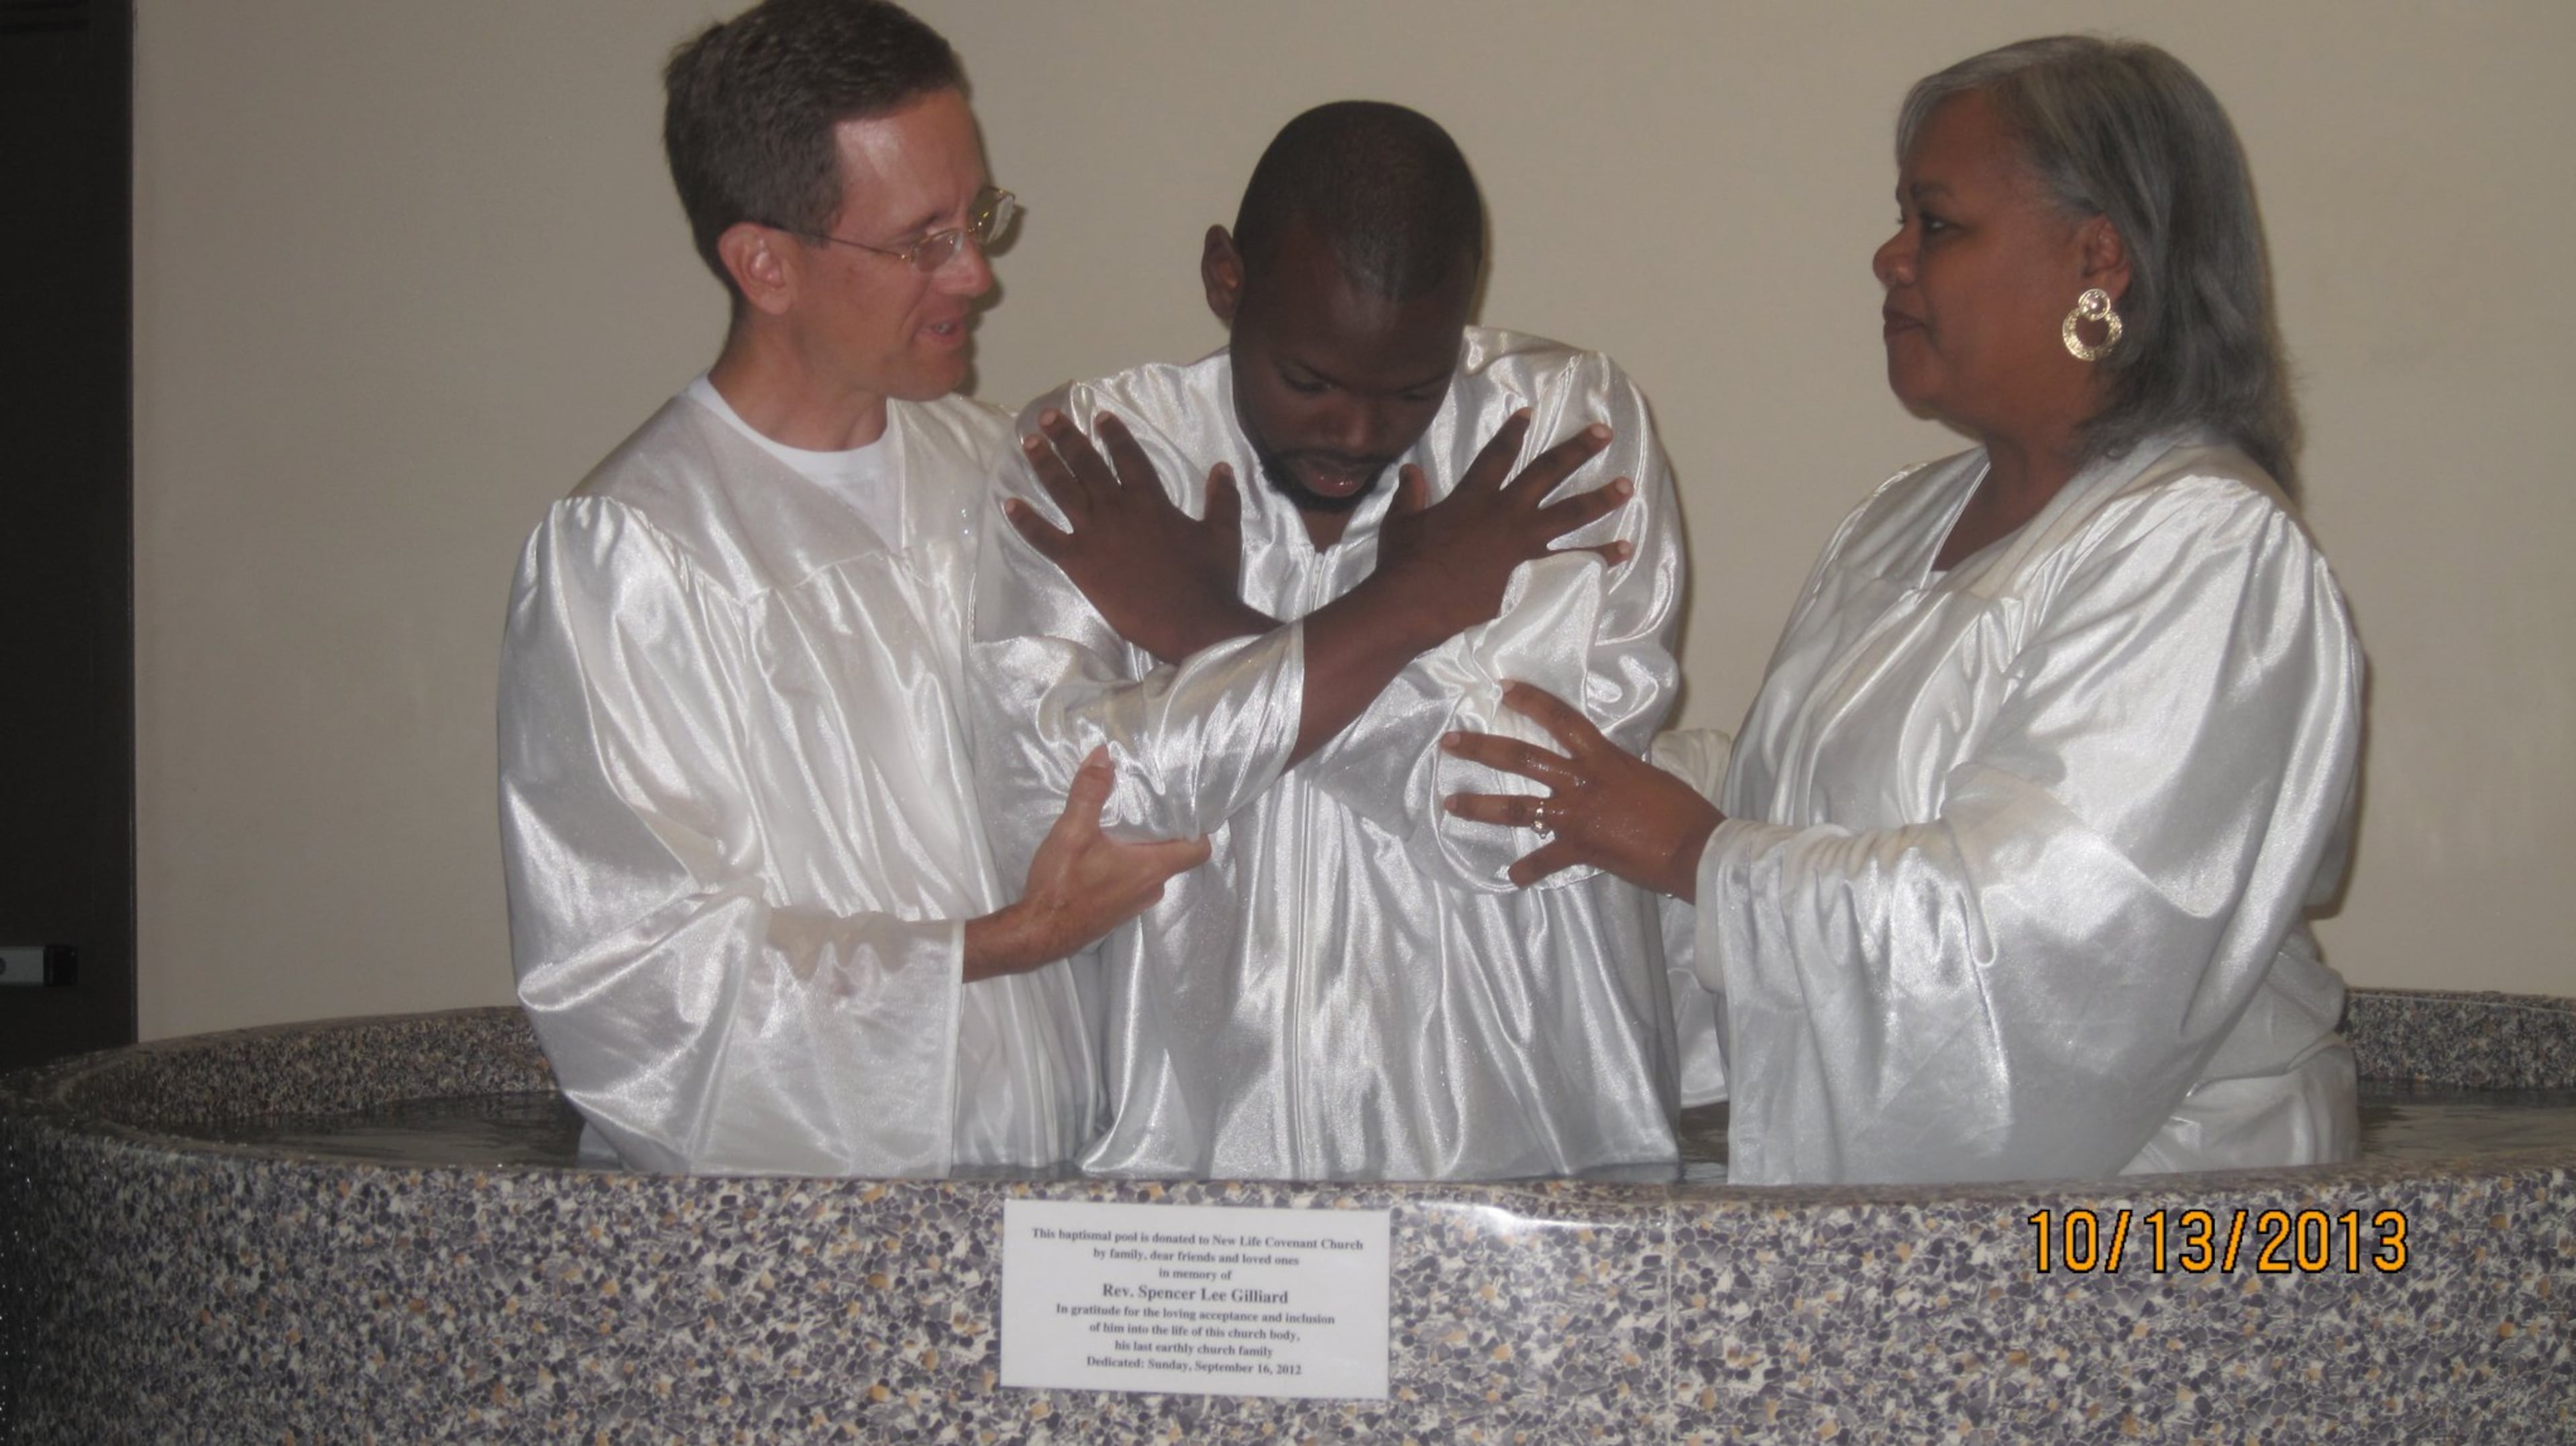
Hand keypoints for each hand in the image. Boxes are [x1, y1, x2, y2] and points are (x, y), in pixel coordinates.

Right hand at [964, 747, 1210, 978]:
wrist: (1039, 932)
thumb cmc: (1061, 885)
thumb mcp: (1072, 832)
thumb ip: (1090, 793)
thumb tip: (1104, 755)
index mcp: (1151, 868)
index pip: (1199, 850)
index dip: (1198, 828)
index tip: (1185, 808)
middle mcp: (1151, 888)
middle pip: (1175, 857)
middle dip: (1165, 833)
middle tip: (1149, 807)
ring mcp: (1135, 904)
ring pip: (1153, 871)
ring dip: (1143, 851)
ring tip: (1125, 827)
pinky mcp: (1118, 912)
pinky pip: (1135, 884)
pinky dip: (1128, 868)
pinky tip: (1105, 854)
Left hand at [1003, 409, 1266, 664]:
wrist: (1190, 621)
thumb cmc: (1210, 579)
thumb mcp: (1224, 533)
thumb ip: (1222, 498)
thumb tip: (1223, 467)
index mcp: (1150, 499)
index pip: (1127, 456)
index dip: (1113, 434)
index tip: (1099, 416)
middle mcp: (1117, 509)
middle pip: (1086, 464)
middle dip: (1066, 437)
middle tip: (1046, 417)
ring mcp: (1093, 535)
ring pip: (1062, 491)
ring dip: (1044, 464)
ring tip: (1028, 443)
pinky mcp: (1078, 563)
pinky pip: (1044, 538)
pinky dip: (1025, 521)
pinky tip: (1009, 504)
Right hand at [1372, 410, 1634, 643]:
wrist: (1414, 601)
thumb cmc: (1403, 563)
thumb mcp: (1401, 522)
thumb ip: (1410, 494)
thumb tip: (1409, 471)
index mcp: (1473, 496)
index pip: (1498, 455)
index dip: (1513, 432)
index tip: (1529, 413)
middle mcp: (1505, 511)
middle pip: (1548, 472)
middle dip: (1577, 449)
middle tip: (1604, 432)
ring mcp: (1522, 541)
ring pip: (1571, 513)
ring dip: (1601, 498)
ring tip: (1627, 486)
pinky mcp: (1531, 571)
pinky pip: (1574, 561)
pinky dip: (1602, 556)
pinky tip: (1625, 549)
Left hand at [1440, 682, 1721, 897]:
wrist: (1693, 846)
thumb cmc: (1680, 808)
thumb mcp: (1645, 773)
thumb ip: (1614, 768)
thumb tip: (1602, 766)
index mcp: (1603, 757)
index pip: (1560, 719)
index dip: (1531, 700)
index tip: (1503, 687)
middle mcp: (1582, 781)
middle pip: (1521, 757)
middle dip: (1481, 747)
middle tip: (1449, 742)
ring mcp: (1577, 815)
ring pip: (1518, 807)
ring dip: (1480, 806)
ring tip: (1450, 805)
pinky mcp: (1580, 848)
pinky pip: (1545, 861)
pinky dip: (1528, 870)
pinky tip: (1511, 877)